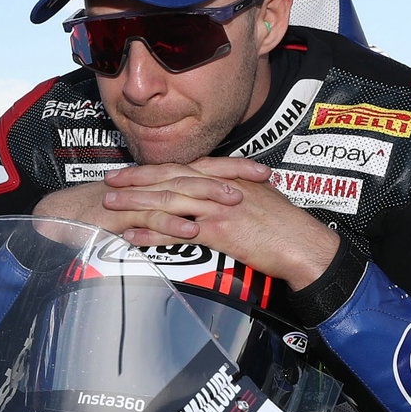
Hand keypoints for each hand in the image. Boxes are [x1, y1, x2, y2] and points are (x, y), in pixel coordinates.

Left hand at [95, 159, 340, 289]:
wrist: (302, 243)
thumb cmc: (284, 223)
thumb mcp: (257, 196)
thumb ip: (233, 190)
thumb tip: (216, 190)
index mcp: (225, 177)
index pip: (181, 168)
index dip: (152, 170)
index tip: (128, 172)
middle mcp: (217, 188)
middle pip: (168, 179)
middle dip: (135, 180)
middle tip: (108, 183)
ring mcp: (217, 208)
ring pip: (168, 201)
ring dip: (135, 203)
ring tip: (110, 206)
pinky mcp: (219, 232)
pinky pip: (178, 232)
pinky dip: (152, 234)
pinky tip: (132, 237)